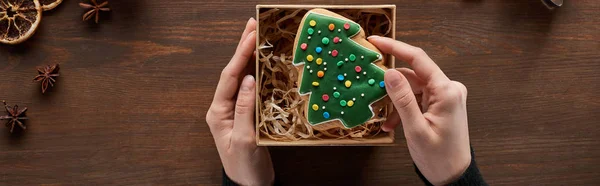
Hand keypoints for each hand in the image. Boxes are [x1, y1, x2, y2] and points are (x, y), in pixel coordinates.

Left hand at [205, 18, 273, 185]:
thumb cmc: (244, 167)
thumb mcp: (244, 139)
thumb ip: (245, 109)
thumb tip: (249, 80)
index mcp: (218, 112)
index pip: (229, 77)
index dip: (240, 54)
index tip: (251, 35)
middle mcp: (224, 108)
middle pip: (234, 72)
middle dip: (242, 47)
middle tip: (253, 25)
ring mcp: (235, 110)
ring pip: (242, 77)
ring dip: (250, 56)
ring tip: (258, 36)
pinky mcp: (247, 115)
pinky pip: (252, 88)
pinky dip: (258, 72)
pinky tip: (265, 62)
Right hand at [369, 36, 470, 184]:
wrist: (454, 176)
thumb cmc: (439, 157)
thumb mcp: (415, 129)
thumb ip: (402, 99)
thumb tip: (389, 73)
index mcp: (446, 91)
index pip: (418, 59)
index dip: (395, 47)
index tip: (375, 42)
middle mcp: (449, 89)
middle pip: (413, 75)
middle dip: (392, 85)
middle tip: (371, 90)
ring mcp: (446, 96)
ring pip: (413, 88)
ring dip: (397, 102)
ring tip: (385, 119)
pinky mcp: (442, 104)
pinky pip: (417, 98)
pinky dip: (404, 108)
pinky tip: (393, 124)